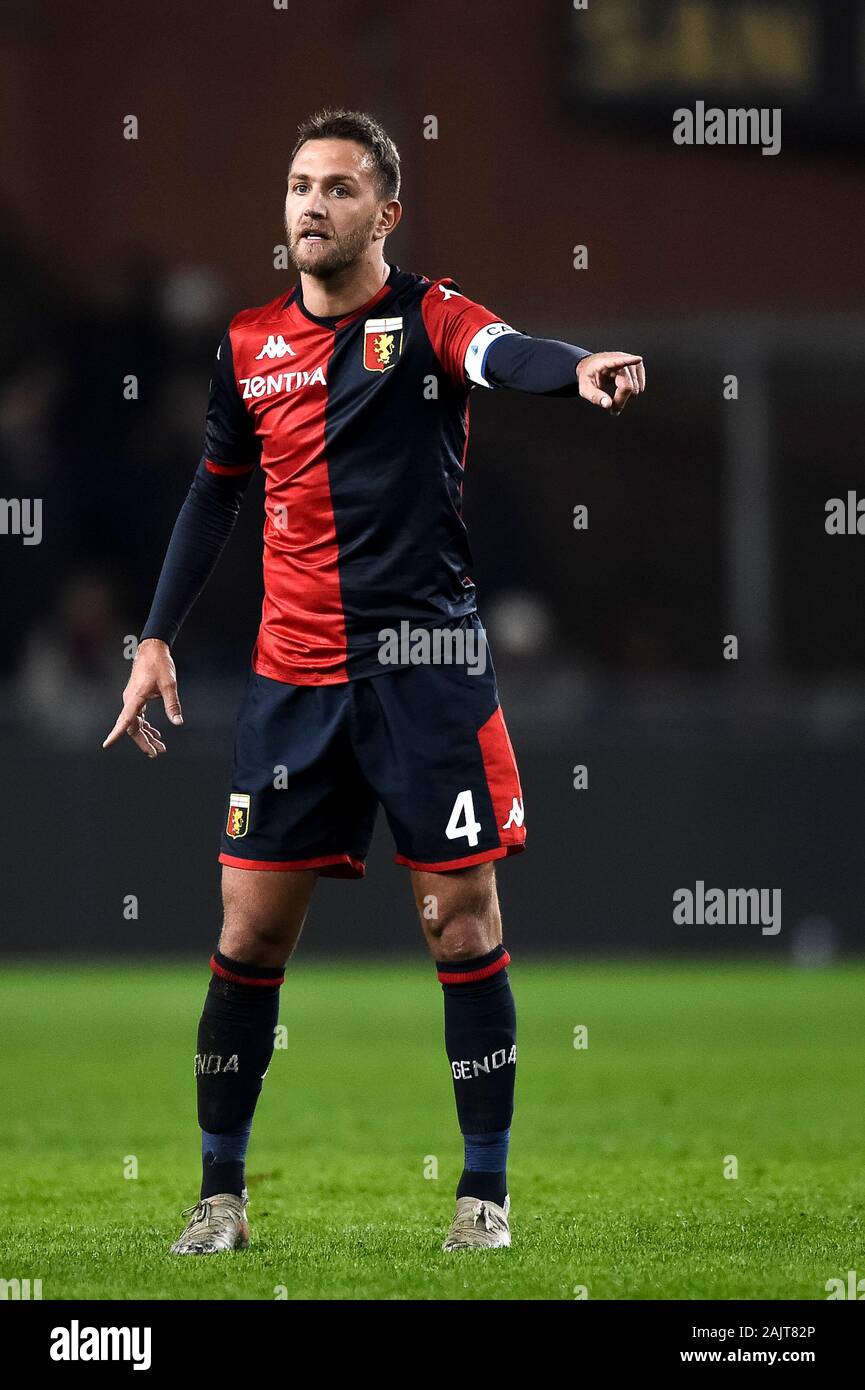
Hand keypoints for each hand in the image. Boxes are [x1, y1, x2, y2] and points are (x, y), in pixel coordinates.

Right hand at [102, 638, 182, 757]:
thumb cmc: (159, 664)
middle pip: (132, 727)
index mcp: (135, 698)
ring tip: (160, 747)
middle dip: (143, 741)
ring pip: (136, 723)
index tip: (107, 744)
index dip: (115, 733)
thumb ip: (172, 704)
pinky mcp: (137, 698)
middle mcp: (130, 700)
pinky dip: (146, 726)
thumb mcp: (169, 685)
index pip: (125, 720)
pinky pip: (139, 717)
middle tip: (157, 753)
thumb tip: (178, 722)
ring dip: (147, 735)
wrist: (152, 649)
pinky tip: (156, 733)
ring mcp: (132, 700)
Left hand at [576, 351, 645, 414]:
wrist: (590, 367)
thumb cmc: (587, 376)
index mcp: (606, 362)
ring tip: (614, 398)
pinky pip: (640, 386)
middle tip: (611, 409)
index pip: (618, 361)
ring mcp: (631, 362)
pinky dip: (632, 393)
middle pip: (628, 385)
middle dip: (620, 400)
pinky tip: (622, 392)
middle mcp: (621, 358)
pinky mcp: (637, 367)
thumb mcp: (584, 388)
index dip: (629, 361)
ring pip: (636, 388)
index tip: (638, 359)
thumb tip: (608, 405)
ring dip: (626, 398)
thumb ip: (595, 397)